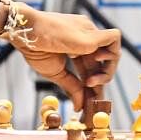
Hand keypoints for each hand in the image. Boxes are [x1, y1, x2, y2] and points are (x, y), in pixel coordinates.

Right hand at [4, 5, 120, 106]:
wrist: (26, 34)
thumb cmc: (35, 48)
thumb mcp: (57, 73)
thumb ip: (71, 87)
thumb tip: (79, 106)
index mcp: (76, 44)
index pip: (91, 66)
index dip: (92, 83)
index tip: (89, 100)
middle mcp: (86, 37)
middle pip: (102, 63)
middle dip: (100, 83)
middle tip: (92, 99)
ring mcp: (90, 33)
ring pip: (112, 53)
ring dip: (106, 72)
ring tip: (90, 83)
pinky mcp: (92, 33)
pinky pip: (114, 39)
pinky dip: (111, 55)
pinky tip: (96, 66)